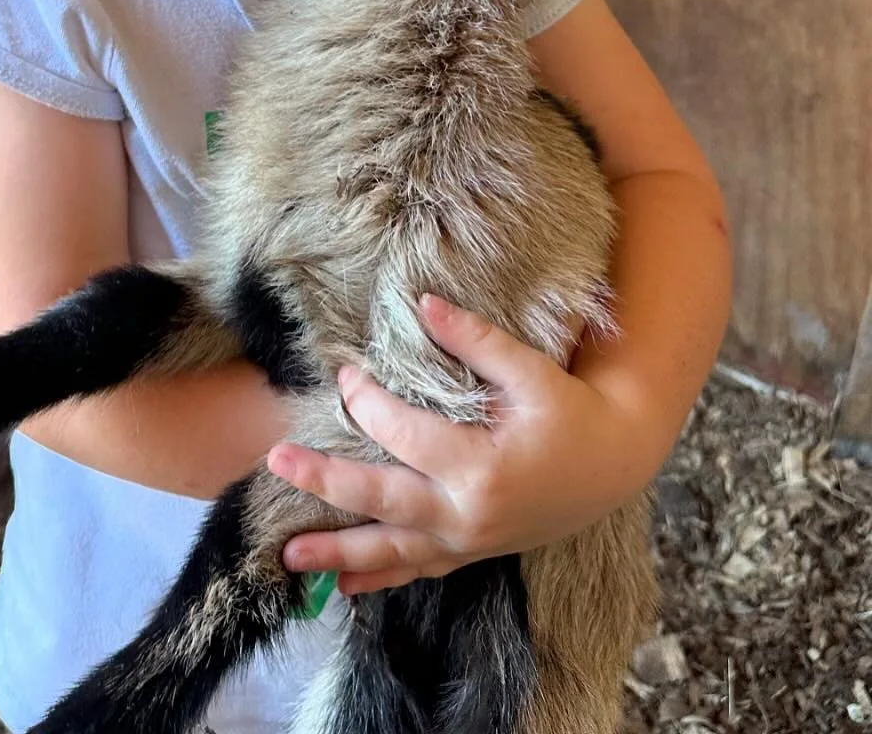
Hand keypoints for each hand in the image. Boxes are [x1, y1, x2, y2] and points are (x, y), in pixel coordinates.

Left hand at [266, 293, 657, 595]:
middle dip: (324, 482)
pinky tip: (342, 587)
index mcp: (480, 466)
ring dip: (337, 553)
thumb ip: (474, 339)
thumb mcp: (530, 370)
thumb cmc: (571, 411)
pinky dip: (378, 579)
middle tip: (276, 461)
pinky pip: (416, 571)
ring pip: (391, 551)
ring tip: (286, 556)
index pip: (401, 433)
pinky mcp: (469, 553)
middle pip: (380, 500)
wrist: (614, 464)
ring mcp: (467, 542)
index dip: (366, 400)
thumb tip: (421, 303)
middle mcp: (467, 514)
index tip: (345, 373)